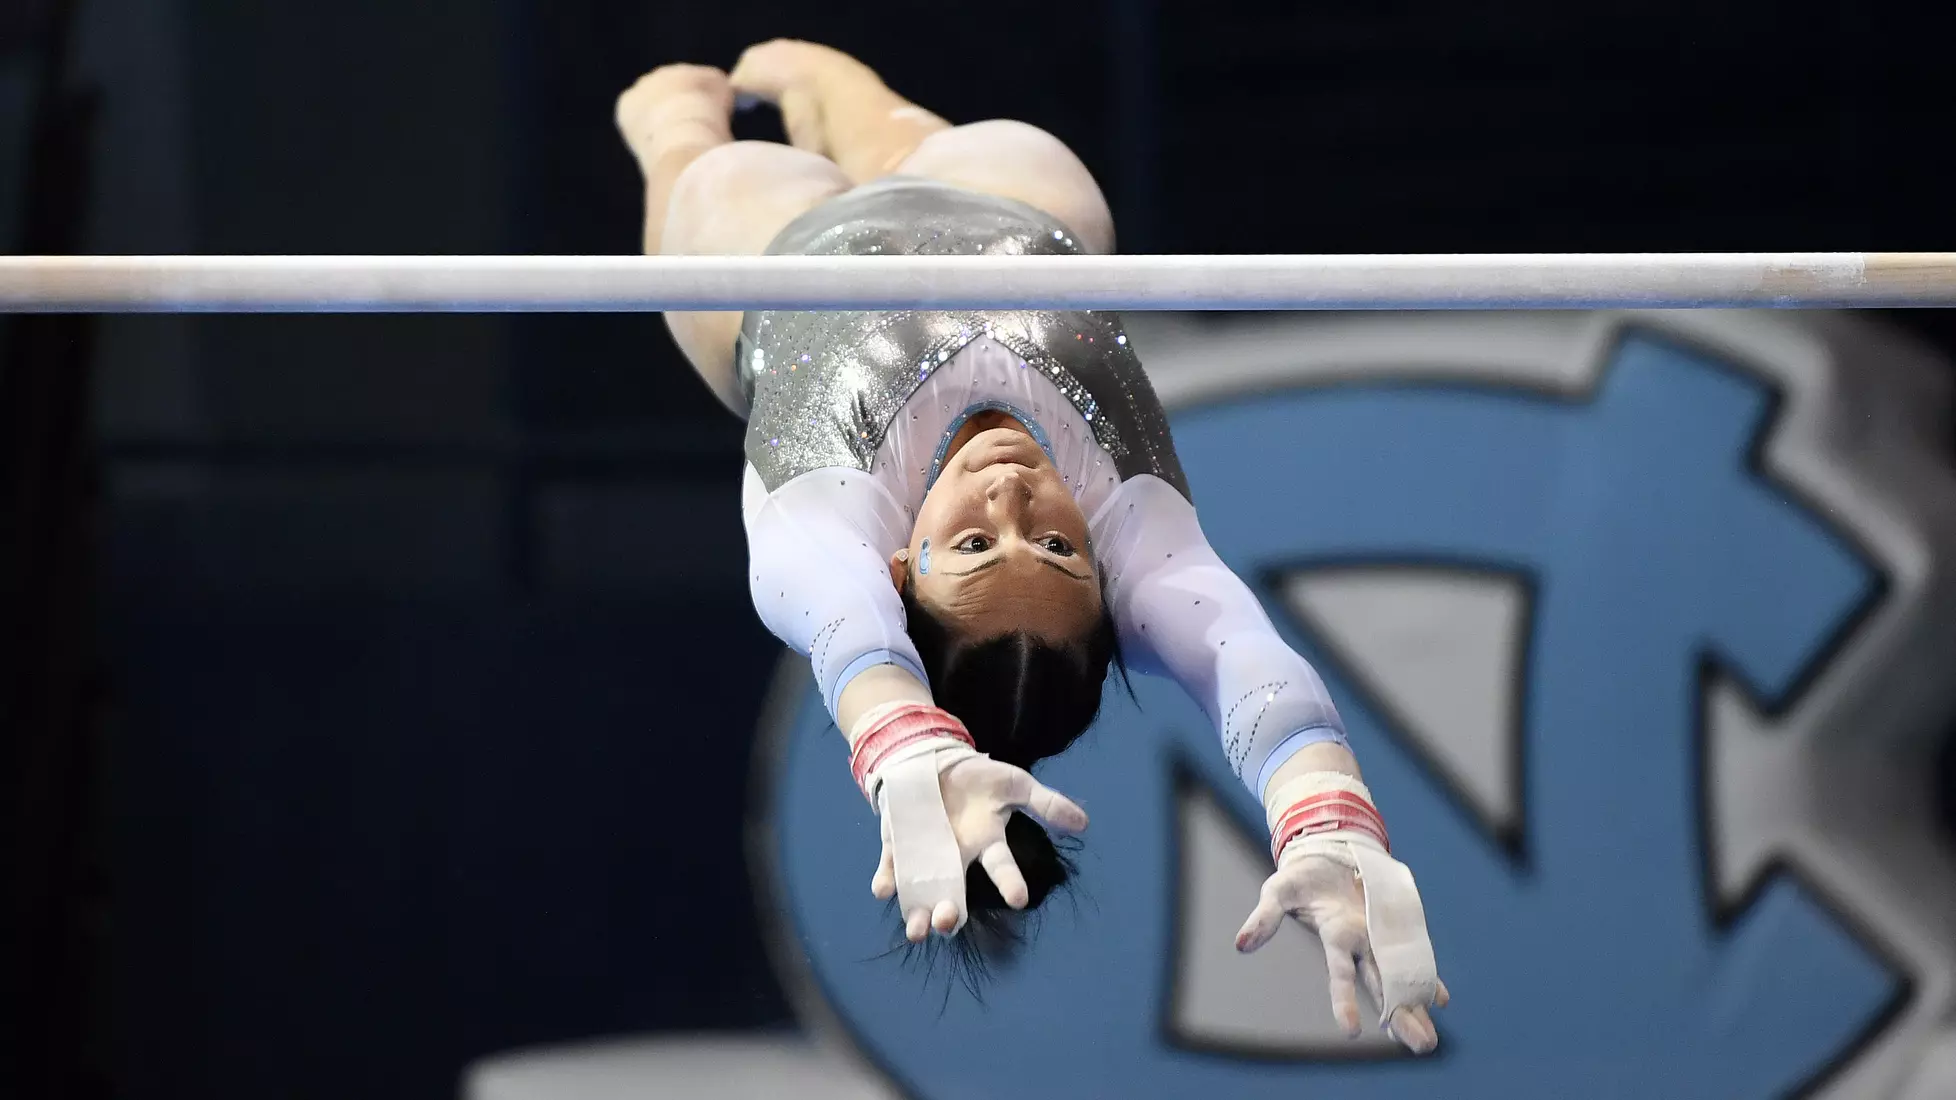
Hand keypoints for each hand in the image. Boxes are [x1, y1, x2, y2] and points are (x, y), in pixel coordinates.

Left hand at [869, 752, 1087, 941]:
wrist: (935, 761)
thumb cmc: (979, 778)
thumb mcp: (1015, 783)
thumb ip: (1046, 803)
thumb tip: (1084, 821)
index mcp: (986, 846)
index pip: (1001, 868)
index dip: (1010, 883)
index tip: (1020, 899)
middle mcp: (956, 859)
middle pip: (954, 896)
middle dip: (951, 914)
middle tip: (949, 920)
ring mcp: (925, 856)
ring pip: (922, 894)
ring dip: (918, 914)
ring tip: (918, 930)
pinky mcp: (897, 847)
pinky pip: (891, 869)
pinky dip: (887, 881)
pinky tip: (883, 890)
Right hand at [1235, 841, 1449, 1053]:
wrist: (1328, 853)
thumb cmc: (1301, 876)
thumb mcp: (1278, 891)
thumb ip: (1264, 918)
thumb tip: (1240, 945)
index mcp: (1335, 935)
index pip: (1341, 974)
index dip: (1345, 1001)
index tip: (1350, 1032)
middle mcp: (1361, 942)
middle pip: (1382, 984)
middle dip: (1400, 1015)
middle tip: (1422, 1045)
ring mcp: (1380, 934)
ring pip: (1400, 974)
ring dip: (1415, 1004)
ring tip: (1428, 1040)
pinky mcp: (1393, 923)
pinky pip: (1412, 952)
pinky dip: (1425, 974)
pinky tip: (1439, 1000)